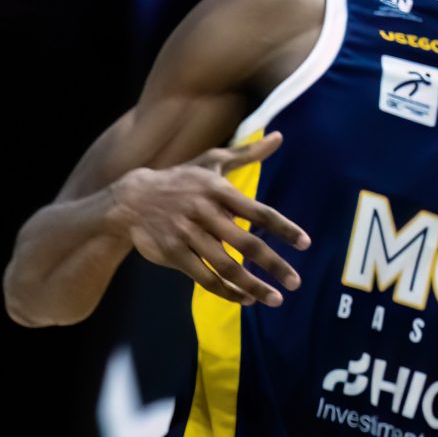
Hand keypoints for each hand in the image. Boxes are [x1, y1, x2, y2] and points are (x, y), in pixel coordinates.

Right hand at [110, 136, 307, 306]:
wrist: (131, 199)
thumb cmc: (180, 180)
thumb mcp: (210, 162)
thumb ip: (246, 153)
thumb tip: (279, 137)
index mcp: (216, 189)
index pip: (257, 210)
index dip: (282, 227)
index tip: (305, 243)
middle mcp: (203, 212)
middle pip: (245, 243)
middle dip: (273, 265)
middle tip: (296, 282)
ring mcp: (187, 234)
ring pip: (226, 266)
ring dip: (253, 286)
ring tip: (276, 299)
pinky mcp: (174, 253)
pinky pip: (205, 278)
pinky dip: (227, 292)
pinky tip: (245, 299)